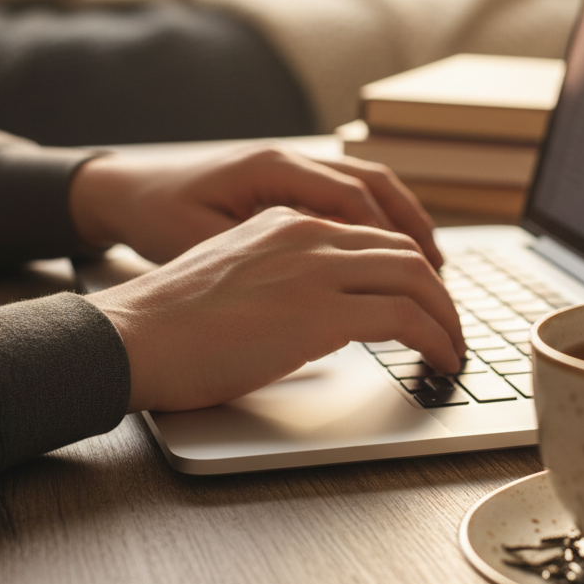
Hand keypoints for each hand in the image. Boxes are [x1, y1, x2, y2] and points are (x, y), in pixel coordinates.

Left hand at [69, 142, 442, 267]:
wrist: (120, 191)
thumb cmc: (154, 218)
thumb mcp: (203, 246)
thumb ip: (264, 265)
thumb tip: (325, 296)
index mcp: (273, 169)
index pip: (355, 203)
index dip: (393, 247)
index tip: (419, 287)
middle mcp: (289, 159)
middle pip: (374, 188)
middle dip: (414, 234)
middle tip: (441, 281)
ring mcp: (290, 166)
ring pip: (368, 187)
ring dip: (402, 224)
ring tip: (432, 266)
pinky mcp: (287, 181)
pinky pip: (347, 194)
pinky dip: (377, 221)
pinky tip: (387, 254)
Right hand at [88, 207, 464, 412]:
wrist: (130, 337)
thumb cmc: (168, 325)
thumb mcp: (234, 278)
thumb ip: (281, 282)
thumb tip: (319, 321)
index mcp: (286, 222)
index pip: (372, 237)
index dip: (411, 273)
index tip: (424, 304)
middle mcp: (307, 234)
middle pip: (405, 252)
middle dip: (440, 295)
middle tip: (451, 330)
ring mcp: (315, 268)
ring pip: (416, 278)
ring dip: (446, 318)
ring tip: (453, 351)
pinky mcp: (320, 311)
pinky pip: (405, 317)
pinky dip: (435, 338)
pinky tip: (439, 361)